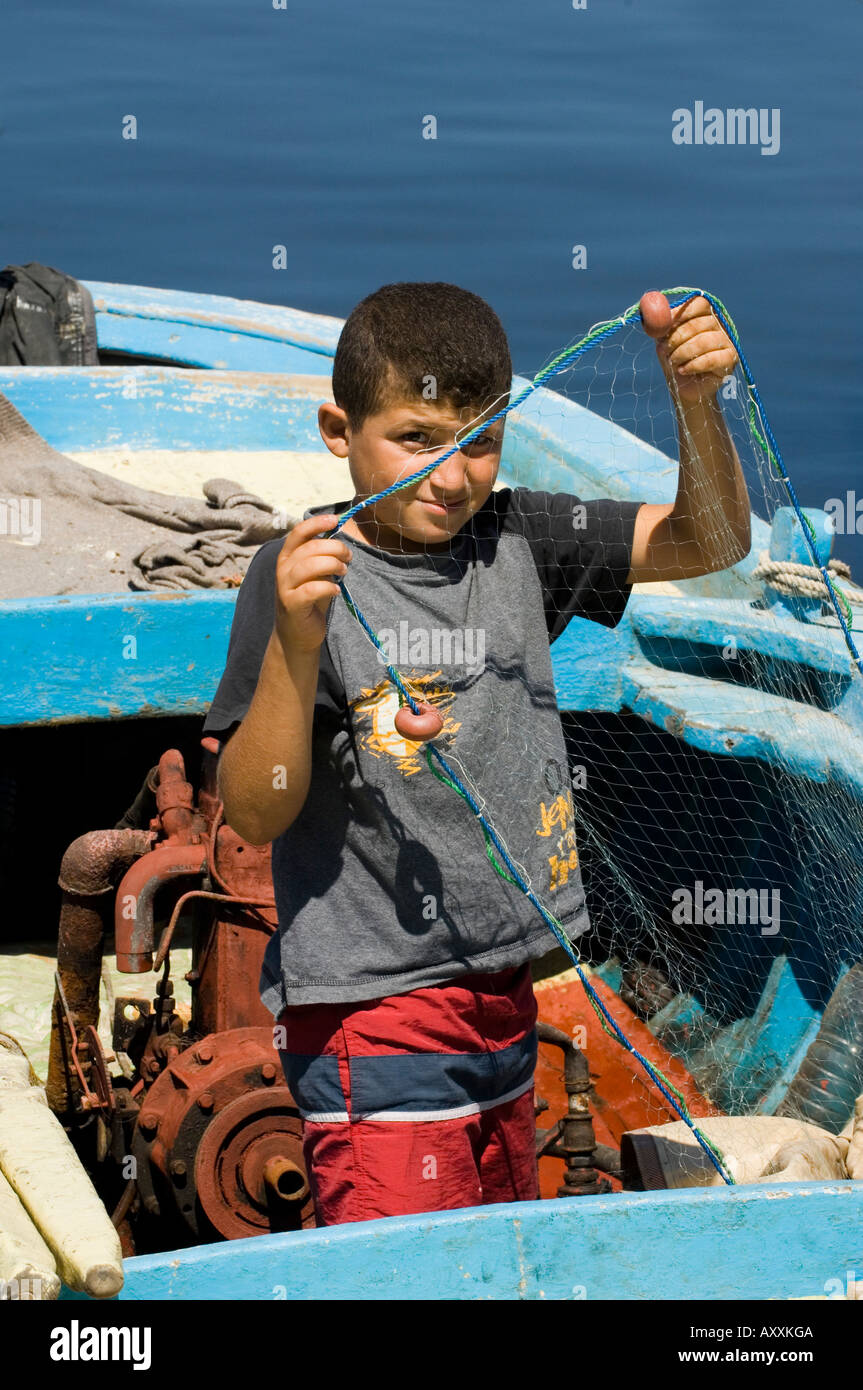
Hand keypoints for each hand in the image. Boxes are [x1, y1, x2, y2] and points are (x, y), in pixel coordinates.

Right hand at [273, 514, 351, 653]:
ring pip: (310, 566)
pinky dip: (328, 588)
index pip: (299, 532)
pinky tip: (336, 591)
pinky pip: (312, 589)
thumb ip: (322, 557)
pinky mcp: (292, 604)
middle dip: (335, 549)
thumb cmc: (309, 600)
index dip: (317, 523)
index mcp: (288, 556)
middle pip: (310, 548)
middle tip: (348, 558)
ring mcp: (285, 587)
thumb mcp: (315, 574)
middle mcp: (283, 569)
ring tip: (343, 572)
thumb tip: (339, 539)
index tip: (336, 520)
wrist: (296, 634)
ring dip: (333, 566)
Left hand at [640, 291, 737, 402]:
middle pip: (698, 323)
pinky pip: (711, 359)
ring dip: (682, 352)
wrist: (684, 387)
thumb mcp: (663, 340)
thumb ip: (659, 325)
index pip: (699, 304)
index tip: (665, 325)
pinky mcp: (730, 358)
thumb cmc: (674, 360)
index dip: (682, 312)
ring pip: (704, 341)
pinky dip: (693, 365)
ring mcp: (726, 341)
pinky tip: (683, 370)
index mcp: (704, 315)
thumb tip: (651, 311)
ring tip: (673, 362)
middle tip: (663, 350)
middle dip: (676, 338)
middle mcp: (718, 324)